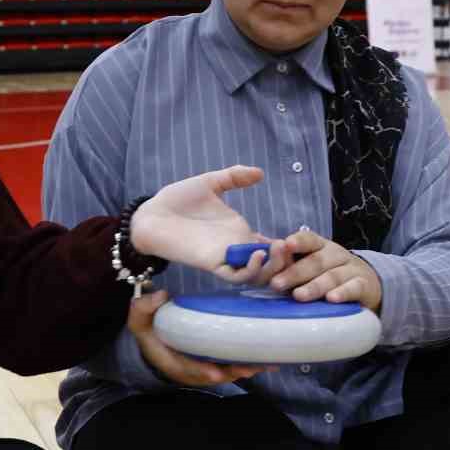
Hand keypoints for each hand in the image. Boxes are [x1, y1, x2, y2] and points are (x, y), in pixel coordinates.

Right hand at [126, 289, 273, 387]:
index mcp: (171, 360)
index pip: (187, 368)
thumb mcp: (139, 318)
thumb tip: (161, 295)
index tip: (215, 374)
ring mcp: (203, 366)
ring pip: (227, 371)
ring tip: (266, 363)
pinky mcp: (213, 360)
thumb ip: (145, 307)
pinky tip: (265, 357)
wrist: (153, 334)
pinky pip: (231, 364)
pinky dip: (247, 362)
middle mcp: (190, 368)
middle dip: (233, 372)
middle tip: (251, 368)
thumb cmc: (148, 327)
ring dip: (246, 369)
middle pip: (214, 375)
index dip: (201, 372)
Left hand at [130, 166, 286, 283]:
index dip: (286, 246)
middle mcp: (235, 247)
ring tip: (277, 249)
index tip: (299, 239)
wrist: (151, 214)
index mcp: (239, 231)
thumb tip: (260, 173)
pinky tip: (256, 253)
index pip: (270, 246)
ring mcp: (225, 257)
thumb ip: (234, 177)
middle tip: (288, 246)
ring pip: (256, 275)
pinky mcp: (211, 263)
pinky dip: (249, 270)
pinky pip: (235, 276)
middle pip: (269, 265)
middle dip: (283, 260)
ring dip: (271, 266)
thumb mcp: (211, 183)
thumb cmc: (177, 199)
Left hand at [265, 228, 382, 312]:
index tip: (284, 245)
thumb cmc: (328, 274)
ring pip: (332, 276)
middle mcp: (336, 254)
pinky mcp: (363, 286)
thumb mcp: (311, 264)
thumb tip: (259, 261)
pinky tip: (331, 299)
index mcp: (320, 246)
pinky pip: (353, 288)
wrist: (367, 284)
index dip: (297, 242)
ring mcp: (351, 269)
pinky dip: (343, 293)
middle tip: (276, 284)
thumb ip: (289, 263)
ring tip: (298, 296)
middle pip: (316, 261)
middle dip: (295, 272)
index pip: (308, 239)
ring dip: (314, 286)